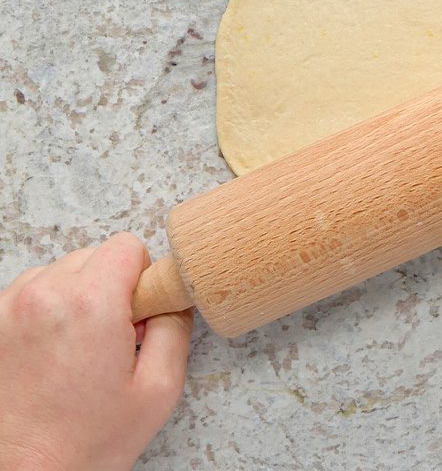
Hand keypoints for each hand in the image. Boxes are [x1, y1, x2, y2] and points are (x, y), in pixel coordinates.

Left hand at [0, 233, 192, 470]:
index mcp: (89, 304)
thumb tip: (173, 299)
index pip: (127, 247)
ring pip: (59, 273)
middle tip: (114, 339)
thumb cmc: (81, 444)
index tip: (142, 315)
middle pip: (93, 257)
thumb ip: (175, 329)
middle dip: (111, 289)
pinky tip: (52, 353)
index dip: (144, 279)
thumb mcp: (158, 389)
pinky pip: (29, 295)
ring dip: (76, 299)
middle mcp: (42, 296)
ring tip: (79, 350)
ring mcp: (8, 309)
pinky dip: (46, 313)